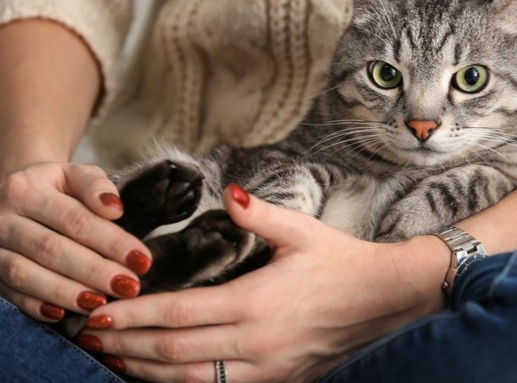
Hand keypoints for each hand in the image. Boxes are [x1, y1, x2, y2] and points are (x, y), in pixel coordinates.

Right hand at [0, 162, 151, 321]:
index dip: (111, 242)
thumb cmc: (56, 188)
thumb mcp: (77, 175)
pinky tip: (65, 314)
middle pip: (51, 249)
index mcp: (25, 189)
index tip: (142, 260)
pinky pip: (10, 294)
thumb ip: (96, 186)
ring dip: (66, 292)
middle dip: (94, 271)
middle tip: (129, 287)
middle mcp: (0, 219)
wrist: (15, 196)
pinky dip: (36, 306)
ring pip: (25, 274)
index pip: (75, 219)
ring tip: (102, 303)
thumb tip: (114, 209)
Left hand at [82, 186, 447, 381]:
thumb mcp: (301, 231)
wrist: (385, 299)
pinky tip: (163, 376)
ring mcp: (268, 368)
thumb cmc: (341, 262)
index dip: (133, 315)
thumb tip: (225, 193)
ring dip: (147, 372)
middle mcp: (256, 341)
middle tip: (90, 337)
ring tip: (114, 360)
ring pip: (192, 380)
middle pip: (174, 352)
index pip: (178, 313)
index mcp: (256, 300)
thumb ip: (257, 214)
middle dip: (127, 346)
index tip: (100, 313)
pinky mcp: (279, 380)